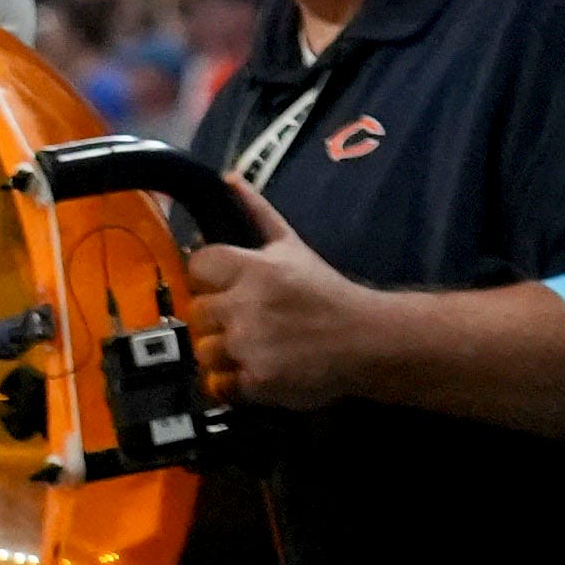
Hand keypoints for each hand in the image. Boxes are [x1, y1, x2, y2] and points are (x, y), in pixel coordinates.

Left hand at [172, 180, 389, 411]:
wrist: (367, 340)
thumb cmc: (325, 292)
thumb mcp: (292, 246)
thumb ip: (256, 213)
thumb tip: (229, 178)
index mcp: (254, 269)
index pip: (197, 266)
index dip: (207, 278)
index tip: (224, 286)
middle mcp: (248, 306)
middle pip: (196, 312)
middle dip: (217, 318)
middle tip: (244, 320)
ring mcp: (251, 346)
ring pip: (203, 351)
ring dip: (223, 353)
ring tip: (253, 347)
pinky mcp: (258, 380)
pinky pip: (220, 385)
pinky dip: (234, 383)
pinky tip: (257, 370)